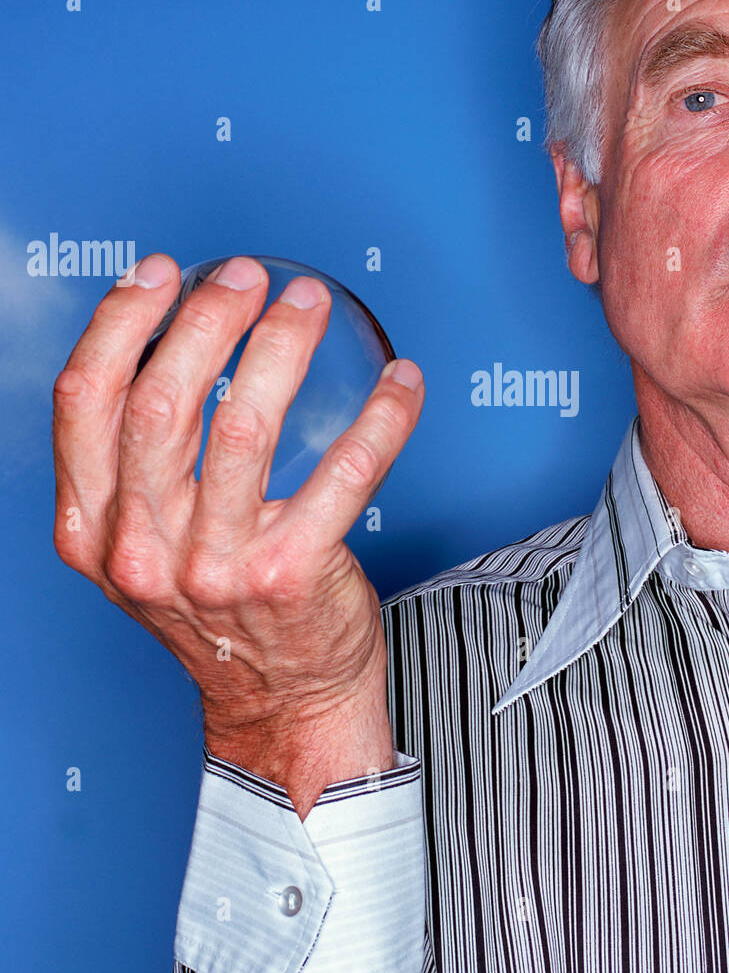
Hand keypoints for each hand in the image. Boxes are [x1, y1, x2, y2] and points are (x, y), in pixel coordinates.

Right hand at [52, 254, 423, 794]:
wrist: (281, 699)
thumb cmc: (220, 608)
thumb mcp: (145, 547)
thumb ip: (137, 471)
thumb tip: (171, 344)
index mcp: (94, 531)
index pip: (84, 404)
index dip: (118, 323)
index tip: (159, 274)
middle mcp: (144, 550)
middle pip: (161, 402)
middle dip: (206, 319)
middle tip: (247, 277)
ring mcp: (216, 567)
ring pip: (245, 425)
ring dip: (281, 346)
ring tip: (308, 304)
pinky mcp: (291, 573)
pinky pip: (346, 471)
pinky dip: (381, 416)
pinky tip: (399, 383)